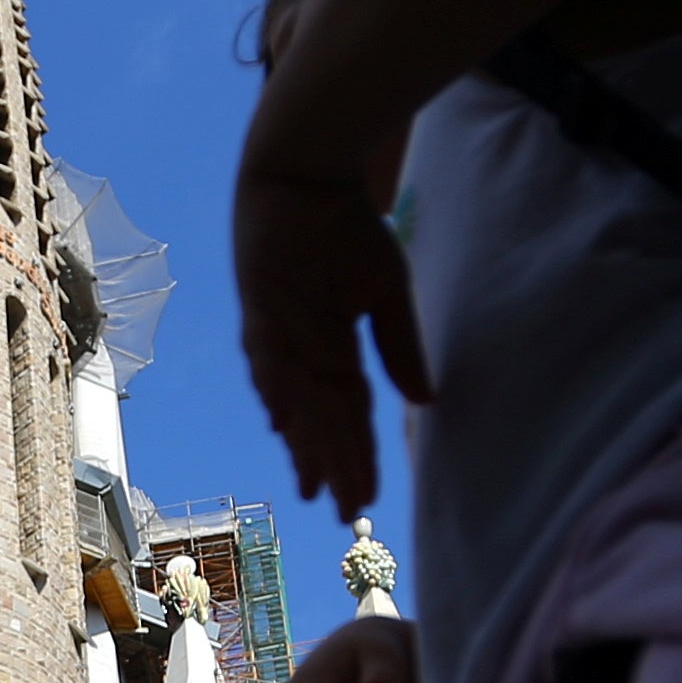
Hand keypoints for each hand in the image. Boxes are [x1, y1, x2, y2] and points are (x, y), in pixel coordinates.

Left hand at [233, 151, 429, 510]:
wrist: (307, 173)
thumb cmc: (345, 228)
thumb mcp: (386, 291)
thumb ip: (399, 347)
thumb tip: (423, 402)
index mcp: (328, 351)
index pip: (347, 414)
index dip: (355, 456)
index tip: (364, 498)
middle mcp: (296, 352)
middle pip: (317, 418)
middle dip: (330, 463)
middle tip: (338, 510)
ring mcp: (275, 333)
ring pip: (295, 400)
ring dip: (305, 440)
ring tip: (314, 482)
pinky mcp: (258, 307)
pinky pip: (271, 355)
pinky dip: (278, 387)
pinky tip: (283, 422)